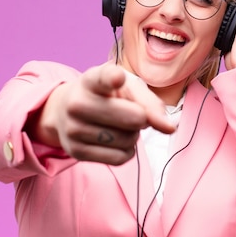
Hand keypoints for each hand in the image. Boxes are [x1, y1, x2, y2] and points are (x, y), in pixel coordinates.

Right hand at [32, 63, 175, 164]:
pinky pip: (120, 158)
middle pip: (133, 118)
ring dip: (132, 135)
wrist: (65, 111)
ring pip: (128, 140)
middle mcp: (77, 103)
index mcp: (91, 80)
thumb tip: (170, 128)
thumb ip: (151, 103)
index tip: (117, 78)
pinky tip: (114, 139)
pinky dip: (126, 151)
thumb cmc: (106, 95)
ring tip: (118, 125)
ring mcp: (73, 129)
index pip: (103, 78)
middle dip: (141, 118)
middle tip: (131, 112)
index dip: (113, 78)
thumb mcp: (127, 87)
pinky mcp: (76, 151)